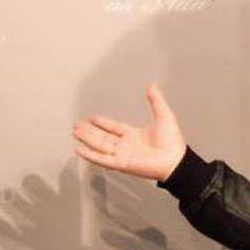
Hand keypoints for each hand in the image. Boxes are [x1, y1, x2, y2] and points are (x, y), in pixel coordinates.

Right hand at [72, 82, 186, 181]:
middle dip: (89, 131)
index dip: (102, 123)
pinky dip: (90, 155)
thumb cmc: (172, 141)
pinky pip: (102, 159)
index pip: (114, 128)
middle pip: (103, 137)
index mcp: (134, 135)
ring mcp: (122, 154)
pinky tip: (79, 149)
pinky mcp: (121, 163)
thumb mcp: (163, 115)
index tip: (91, 118)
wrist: (174, 159)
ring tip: (75, 132)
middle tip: (76, 125)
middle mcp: (126, 145)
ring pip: (100, 145)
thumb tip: (152, 85)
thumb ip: (156, 101)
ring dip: (87, 139)